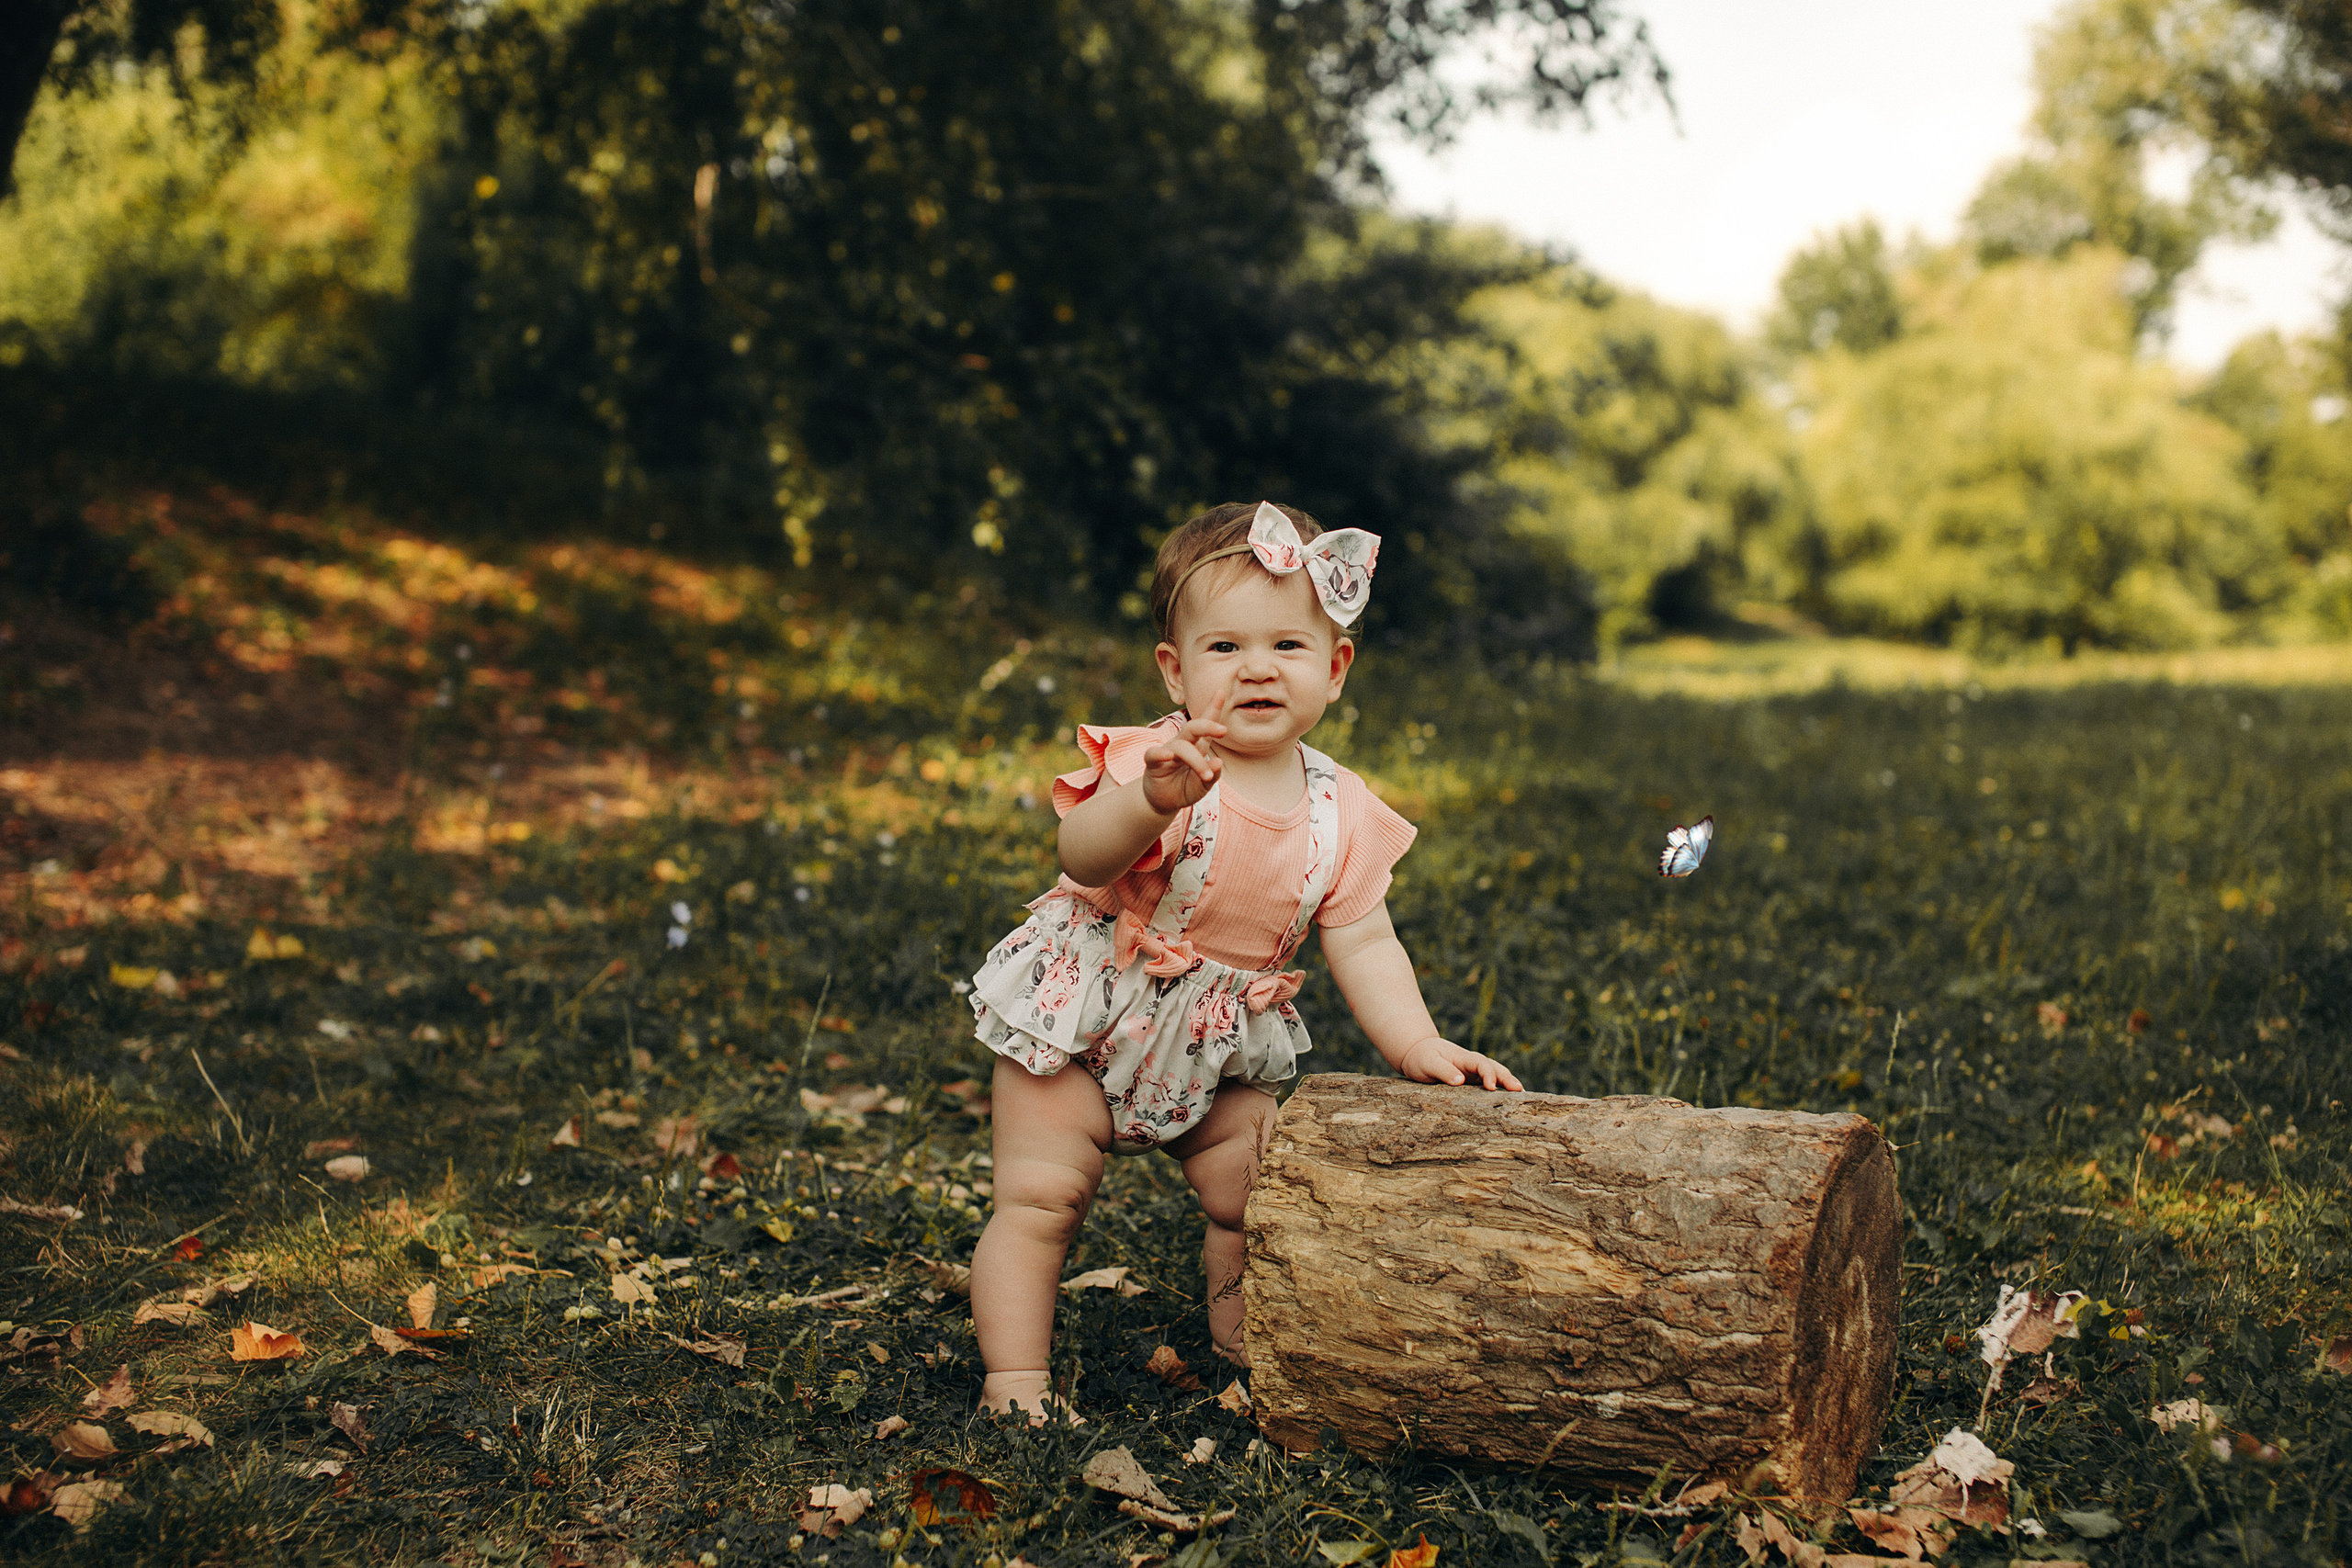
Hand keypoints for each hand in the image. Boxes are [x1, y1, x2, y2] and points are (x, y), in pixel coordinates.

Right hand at [1140, 688, 1228, 813]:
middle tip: (1224, 731)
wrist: (1164, 802)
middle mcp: (1182, 744)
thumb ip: (1212, 774)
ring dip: (1196, 760)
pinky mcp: (1153, 763)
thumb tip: (1219, 762)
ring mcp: (1167, 751)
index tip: (1222, 691)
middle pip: (1194, 727)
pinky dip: (1161, 753)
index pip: (1206, 724)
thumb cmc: (1185, 788)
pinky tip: (1169, 756)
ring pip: (1181, 747)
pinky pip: (1154, 753)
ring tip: (1206, 776)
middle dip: (1208, 725)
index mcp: (1197, 745)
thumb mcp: (1203, 785)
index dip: (1213, 708)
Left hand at [1397, 1036, 1522, 1091]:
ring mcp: (1474, 1073)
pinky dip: (1501, 1091)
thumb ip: (1443, 1071)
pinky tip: (1510, 1102)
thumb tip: (1460, 1081)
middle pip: (1495, 1068)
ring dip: (1508, 1084)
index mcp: (1463, 1058)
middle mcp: (1472, 1065)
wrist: (1417, 1054)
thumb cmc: (1422, 1058)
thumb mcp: (1428, 1063)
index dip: (1488, 1074)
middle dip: (1508, 1078)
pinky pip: (1489, 1085)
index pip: (1481, 1063)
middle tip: (1519, 1091)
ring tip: (1523, 1097)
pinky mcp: (1472, 1083)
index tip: (1491, 1088)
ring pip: (1496, 1076)